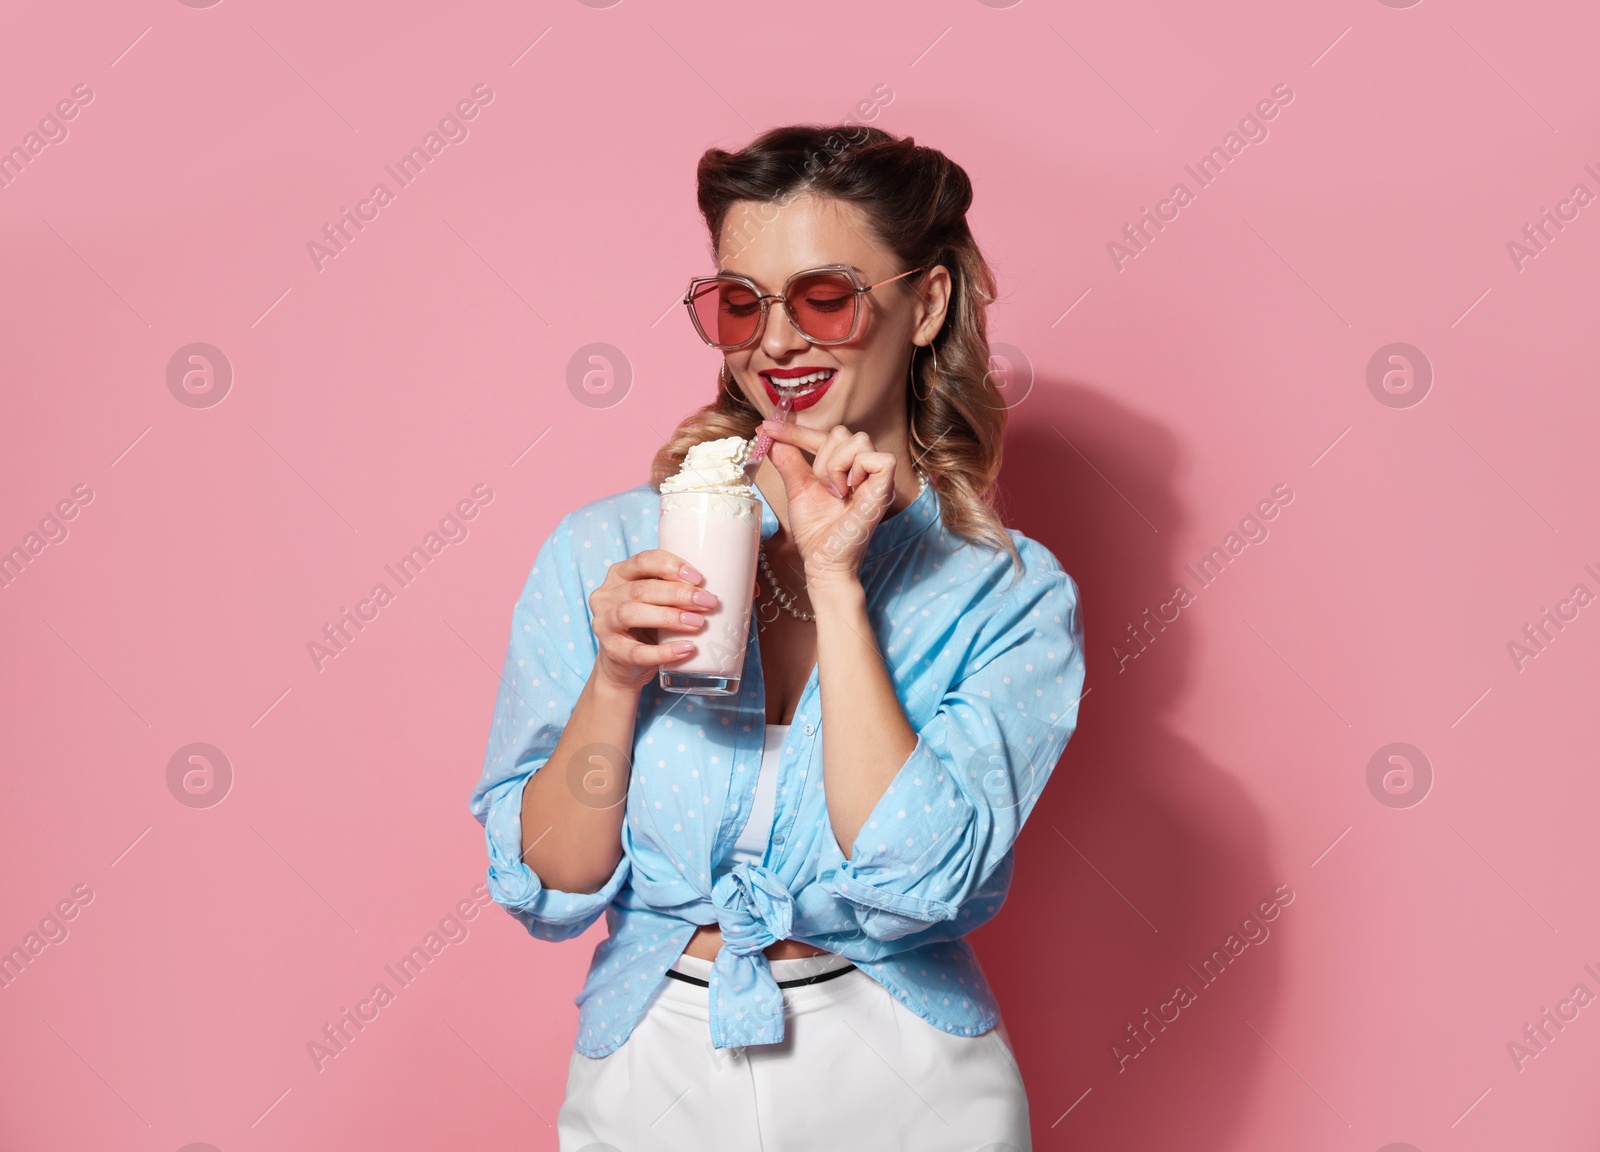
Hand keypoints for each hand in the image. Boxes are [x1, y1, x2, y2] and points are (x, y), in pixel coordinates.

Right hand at [587, 550, 719, 691]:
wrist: (624, 666)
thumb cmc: (649, 626)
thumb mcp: (660, 602)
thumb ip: (685, 590)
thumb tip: (743, 588)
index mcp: (620, 575)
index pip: (643, 561)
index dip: (670, 566)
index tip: (699, 577)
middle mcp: (607, 596)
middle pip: (641, 589)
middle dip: (678, 594)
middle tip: (708, 602)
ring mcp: (605, 624)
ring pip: (633, 614)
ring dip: (670, 617)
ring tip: (698, 623)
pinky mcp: (613, 652)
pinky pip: (638, 652)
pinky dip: (664, 652)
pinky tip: (686, 649)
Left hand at [758, 418, 898, 584]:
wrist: (822, 561)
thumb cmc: (816, 531)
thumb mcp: (797, 489)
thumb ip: (787, 461)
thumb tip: (770, 435)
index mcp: (845, 467)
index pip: (825, 435)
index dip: (797, 431)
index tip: (769, 427)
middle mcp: (863, 469)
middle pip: (842, 432)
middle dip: (821, 458)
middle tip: (821, 487)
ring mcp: (877, 478)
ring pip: (858, 439)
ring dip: (835, 466)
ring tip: (835, 492)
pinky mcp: (886, 488)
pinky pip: (879, 458)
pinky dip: (856, 470)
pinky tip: (848, 491)